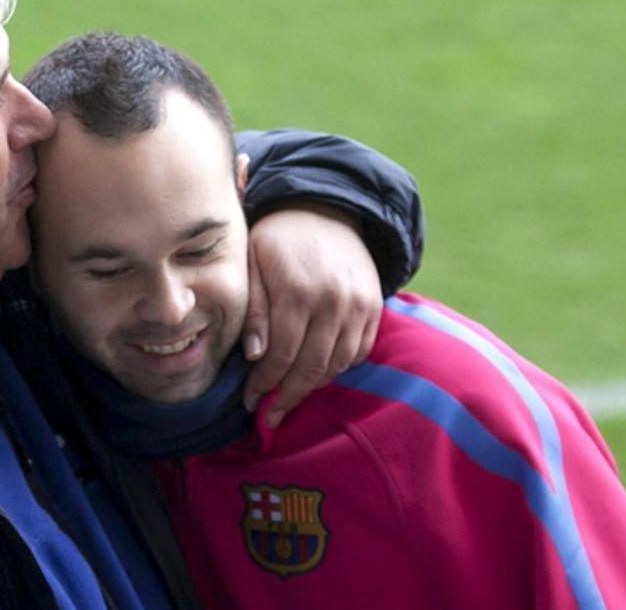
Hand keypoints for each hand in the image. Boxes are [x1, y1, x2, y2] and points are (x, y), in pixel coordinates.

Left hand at [241, 203, 382, 427]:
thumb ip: (255, 311)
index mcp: (298, 291)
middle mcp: (334, 301)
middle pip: (312, 367)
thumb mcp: (252, 265)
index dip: (264, 385)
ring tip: (289, 397)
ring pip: (338, 364)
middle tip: (270, 416)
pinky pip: (359, 351)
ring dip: (312, 386)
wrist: (324, 210)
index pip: (281, 355)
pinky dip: (338, 368)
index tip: (250, 402)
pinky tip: (316, 373)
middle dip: (288, 397)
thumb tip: (256, 356)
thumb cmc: (276, 240)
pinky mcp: (375, 307)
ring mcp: (360, 305)